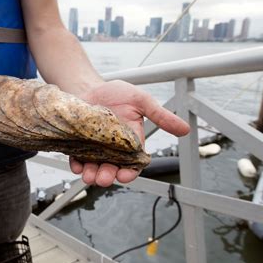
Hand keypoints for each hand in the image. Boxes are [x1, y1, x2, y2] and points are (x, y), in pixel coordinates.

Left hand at [70, 80, 189, 186]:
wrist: (88, 85)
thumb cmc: (115, 93)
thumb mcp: (141, 101)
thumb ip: (161, 116)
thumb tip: (186, 129)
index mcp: (130, 143)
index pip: (132, 164)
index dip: (129, 173)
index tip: (124, 175)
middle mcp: (112, 150)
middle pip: (111, 170)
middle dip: (107, 176)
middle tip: (103, 177)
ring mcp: (93, 149)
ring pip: (94, 168)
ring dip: (91, 175)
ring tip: (89, 175)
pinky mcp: (77, 146)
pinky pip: (76, 160)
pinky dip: (76, 165)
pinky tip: (77, 165)